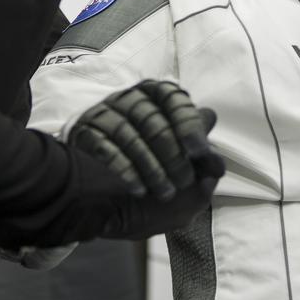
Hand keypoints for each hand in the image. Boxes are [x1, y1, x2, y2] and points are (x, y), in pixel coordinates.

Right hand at [68, 79, 222, 200]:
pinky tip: (138, 189)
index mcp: (155, 98)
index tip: (199, 151)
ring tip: (164, 192)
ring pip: (128, 133)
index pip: (173, 98)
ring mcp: (102, 114)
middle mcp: (128, 99)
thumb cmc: (147, 180)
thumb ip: (200, 167)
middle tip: (183, 182)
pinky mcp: (82, 133)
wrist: (100, 202)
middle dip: (172, 154)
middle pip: (152, 119)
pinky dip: (124, 170)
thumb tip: (218, 164)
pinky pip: (103, 147)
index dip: (188, 123)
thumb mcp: (180, 175)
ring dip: (151, 166)